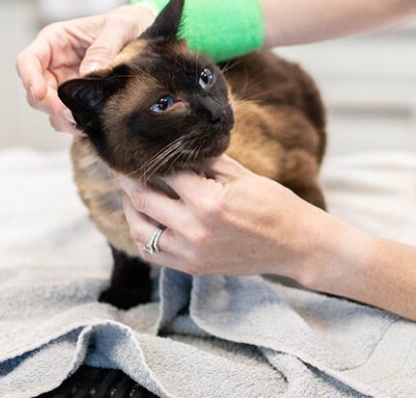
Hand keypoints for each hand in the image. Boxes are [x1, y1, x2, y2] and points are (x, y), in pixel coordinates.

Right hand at [16, 3, 155, 132]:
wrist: (143, 33)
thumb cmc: (126, 23)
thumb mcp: (120, 27)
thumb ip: (104, 47)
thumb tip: (88, 72)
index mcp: (55, 40)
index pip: (28, 61)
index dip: (29, 78)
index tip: (40, 94)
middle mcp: (54, 63)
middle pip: (36, 90)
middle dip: (50, 106)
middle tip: (71, 116)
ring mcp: (64, 82)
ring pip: (49, 107)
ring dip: (61, 119)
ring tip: (83, 123)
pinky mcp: (77, 97)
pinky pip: (66, 116)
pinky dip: (74, 123)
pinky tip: (90, 124)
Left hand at [116, 155, 329, 278]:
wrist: (296, 245)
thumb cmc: (275, 205)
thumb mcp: (242, 175)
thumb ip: (206, 162)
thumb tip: (177, 148)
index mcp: (208, 202)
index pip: (164, 173)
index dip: (147, 158)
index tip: (135, 148)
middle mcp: (194, 230)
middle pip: (143, 199)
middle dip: (127, 179)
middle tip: (119, 165)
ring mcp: (191, 253)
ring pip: (140, 230)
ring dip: (129, 208)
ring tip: (129, 191)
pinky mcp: (193, 268)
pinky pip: (153, 252)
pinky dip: (143, 234)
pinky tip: (146, 218)